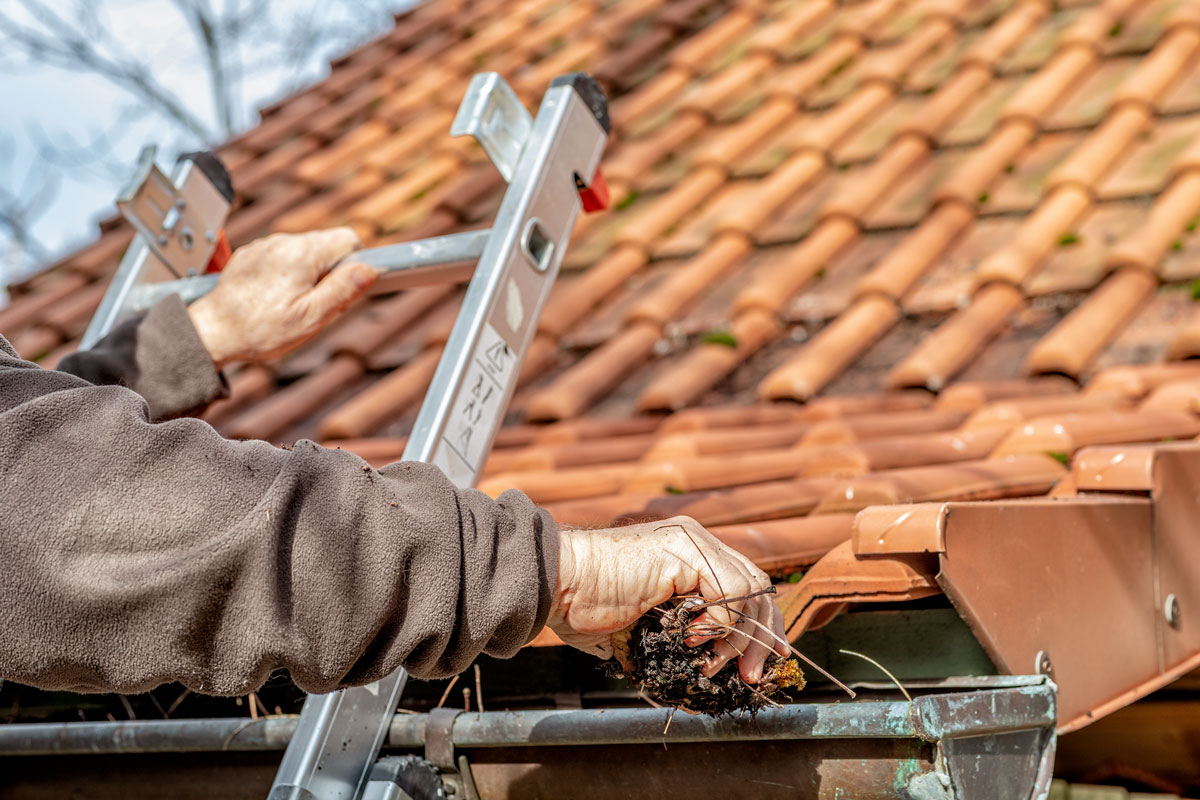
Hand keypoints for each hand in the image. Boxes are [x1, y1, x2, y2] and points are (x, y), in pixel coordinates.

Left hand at [187, 228, 375, 367]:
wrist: (211, 332)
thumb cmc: (260, 329)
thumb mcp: (311, 317)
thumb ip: (343, 291)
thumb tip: (368, 269)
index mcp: (303, 254)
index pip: (349, 240)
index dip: (354, 265)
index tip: (343, 289)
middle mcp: (283, 242)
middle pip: (326, 245)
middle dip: (330, 272)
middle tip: (316, 304)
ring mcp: (264, 246)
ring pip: (304, 252)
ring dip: (307, 274)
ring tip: (291, 304)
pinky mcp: (250, 255)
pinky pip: (281, 257)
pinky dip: (285, 274)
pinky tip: (273, 298)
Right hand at [547, 516, 787, 683]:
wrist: (557, 583)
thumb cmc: (583, 606)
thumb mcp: (642, 624)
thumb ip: (674, 634)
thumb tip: (697, 669)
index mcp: (688, 555)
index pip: (745, 586)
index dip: (759, 625)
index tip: (761, 661)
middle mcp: (696, 541)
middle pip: (758, 586)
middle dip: (762, 636)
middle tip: (751, 674)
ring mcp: (693, 542)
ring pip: (751, 589)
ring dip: (739, 637)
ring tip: (712, 662)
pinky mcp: (685, 549)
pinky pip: (731, 590)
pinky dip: (721, 622)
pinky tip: (693, 637)